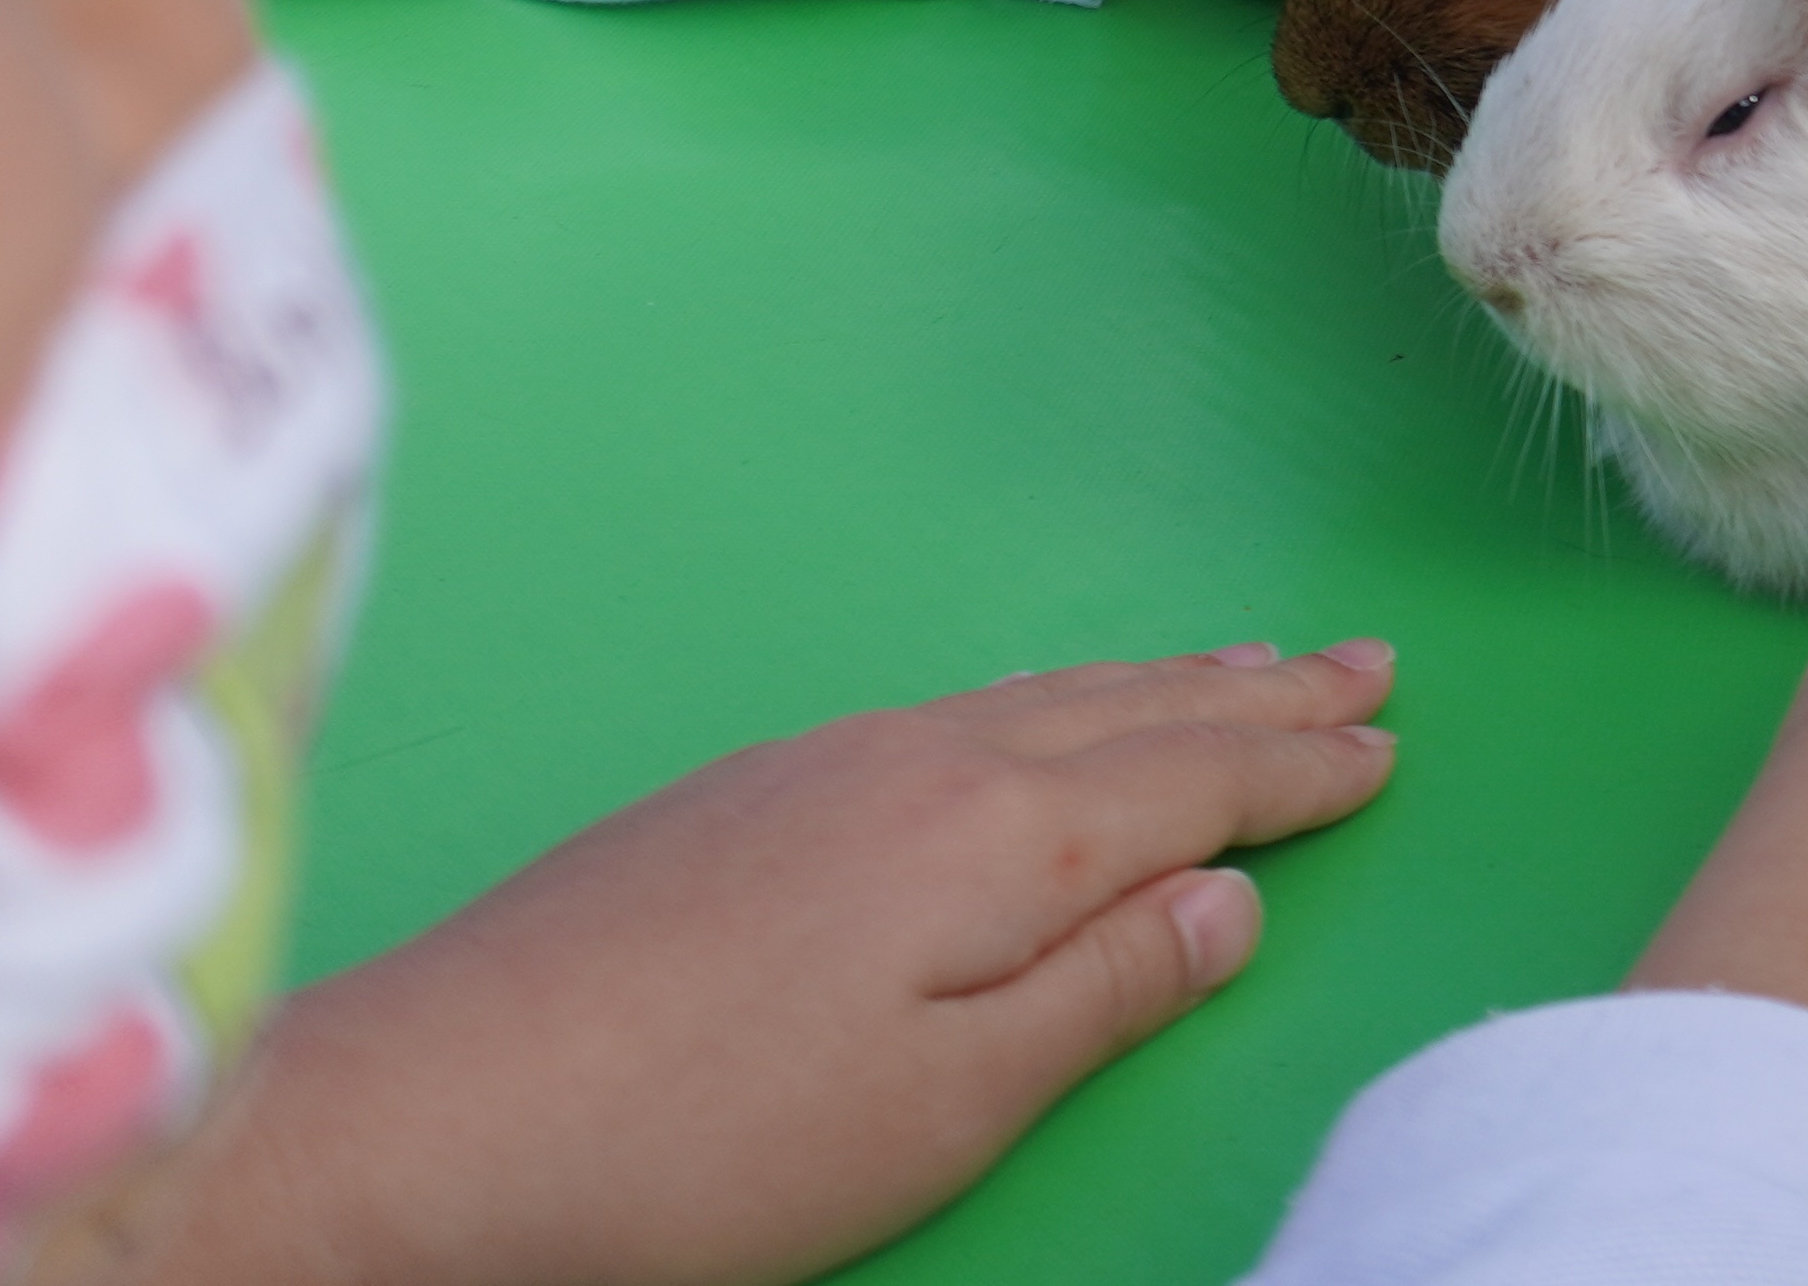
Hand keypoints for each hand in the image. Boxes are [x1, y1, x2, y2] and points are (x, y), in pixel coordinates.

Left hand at [135, 644, 1399, 1285]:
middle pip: (1133, 711)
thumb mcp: (939, 1112)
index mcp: (1001, 841)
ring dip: (1162, 681)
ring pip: (1043, 695)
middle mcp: (926, 762)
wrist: (416, 1114)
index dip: (1302, 768)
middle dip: (1258, 692)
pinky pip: (961, 706)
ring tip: (1242, 665)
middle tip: (1365, 660)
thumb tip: (1229, 900)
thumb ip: (1100, 995)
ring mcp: (823, 760)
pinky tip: (1043, 714)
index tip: (1390, 741)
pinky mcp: (741, 788)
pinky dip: (1052, 697)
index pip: (1196, 784)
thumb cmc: (696, 1148)